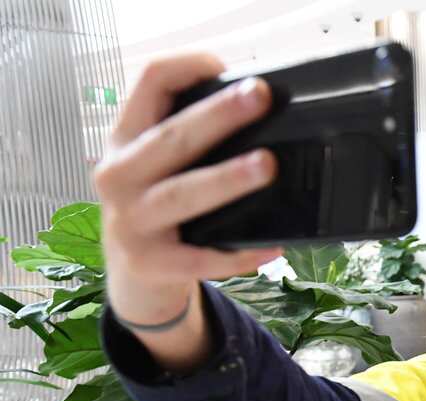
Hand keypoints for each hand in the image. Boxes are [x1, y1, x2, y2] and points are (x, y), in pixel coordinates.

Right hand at [95, 55, 281, 325]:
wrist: (134, 275)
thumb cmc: (156, 206)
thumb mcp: (152, 164)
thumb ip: (185, 136)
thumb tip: (251, 106)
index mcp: (124, 139)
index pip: (148, 85)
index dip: (185, 67)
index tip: (223, 65)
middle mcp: (119, 176)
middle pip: (171, 138)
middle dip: (217, 117)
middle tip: (258, 98)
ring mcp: (131, 222)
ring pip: (182, 195)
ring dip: (226, 179)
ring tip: (266, 165)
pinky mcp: (151, 264)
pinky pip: (200, 259)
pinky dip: (237, 255)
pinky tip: (272, 247)